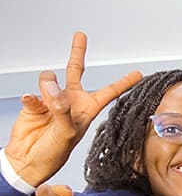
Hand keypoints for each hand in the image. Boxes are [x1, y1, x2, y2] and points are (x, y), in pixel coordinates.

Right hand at [4, 32, 141, 185]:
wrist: (29, 161)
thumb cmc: (54, 152)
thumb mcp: (67, 133)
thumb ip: (62, 109)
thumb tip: (52, 87)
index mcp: (87, 108)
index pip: (110, 91)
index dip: (124, 82)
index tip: (138, 72)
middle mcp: (71, 101)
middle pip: (76, 70)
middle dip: (78, 52)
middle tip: (81, 35)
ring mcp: (51, 100)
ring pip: (49, 79)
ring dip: (48, 86)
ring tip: (47, 100)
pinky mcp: (34, 103)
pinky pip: (32, 94)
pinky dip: (31, 99)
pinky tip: (32, 104)